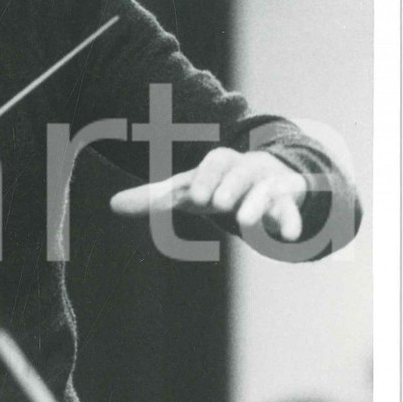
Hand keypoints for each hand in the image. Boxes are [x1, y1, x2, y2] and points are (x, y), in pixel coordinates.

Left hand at [109, 148, 307, 241]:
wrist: (267, 181)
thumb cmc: (218, 186)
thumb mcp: (187, 192)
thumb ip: (152, 199)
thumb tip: (112, 204)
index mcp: (220, 164)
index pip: (213, 164)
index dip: (205, 178)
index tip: (196, 198)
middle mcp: (246, 170)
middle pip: (240, 172)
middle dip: (229, 186)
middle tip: (218, 204)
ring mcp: (269, 185)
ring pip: (266, 190)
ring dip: (257, 204)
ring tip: (246, 222)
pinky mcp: (287, 204)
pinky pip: (290, 211)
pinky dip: (291, 222)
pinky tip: (288, 238)